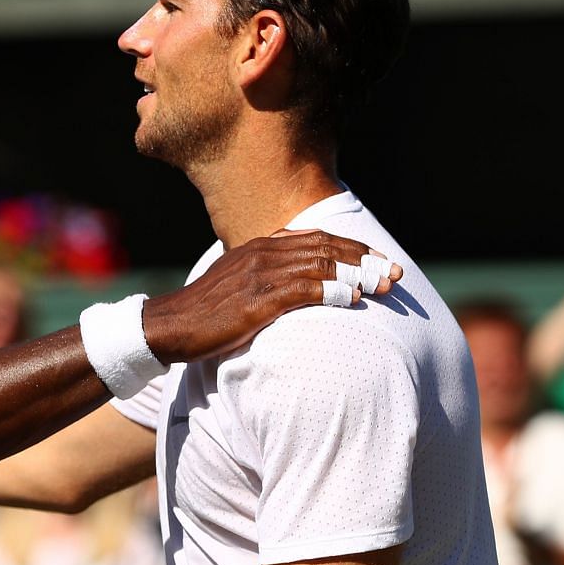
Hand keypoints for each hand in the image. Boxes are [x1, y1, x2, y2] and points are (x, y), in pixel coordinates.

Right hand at [143, 230, 402, 362]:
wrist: (169, 326)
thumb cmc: (205, 312)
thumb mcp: (238, 283)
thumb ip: (267, 275)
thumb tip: (297, 283)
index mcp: (260, 247)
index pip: (317, 239)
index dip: (352, 248)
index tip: (380, 259)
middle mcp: (262, 254)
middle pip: (325, 248)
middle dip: (364, 260)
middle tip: (394, 274)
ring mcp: (258, 275)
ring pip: (319, 266)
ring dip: (356, 275)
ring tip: (382, 287)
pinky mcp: (255, 300)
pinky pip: (300, 290)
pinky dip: (330, 292)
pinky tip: (351, 298)